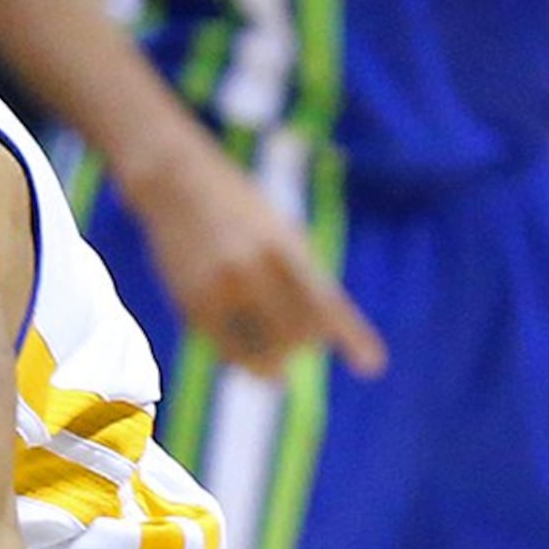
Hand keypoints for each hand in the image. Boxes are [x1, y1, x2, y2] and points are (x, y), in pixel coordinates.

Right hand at [130, 139, 387, 379]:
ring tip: (277, 355)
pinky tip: (248, 357)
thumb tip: (321, 336)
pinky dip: (244, 358)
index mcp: (284, 247)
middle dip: (305, 343)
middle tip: (305, 343)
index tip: (373, 366)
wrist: (175, 183)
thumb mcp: (280, 231)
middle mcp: (253, 269)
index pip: (324, 301)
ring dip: (276, 359)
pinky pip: (229, 351)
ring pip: (263, 351)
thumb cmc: (240, 209)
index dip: (350, 336)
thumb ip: (303, 277)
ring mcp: (220, 288)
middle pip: (297, 334)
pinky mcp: (193, 304)